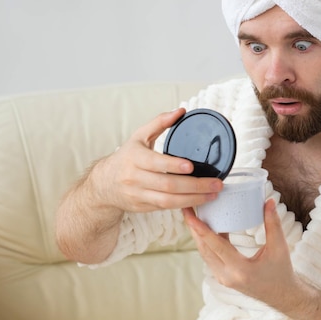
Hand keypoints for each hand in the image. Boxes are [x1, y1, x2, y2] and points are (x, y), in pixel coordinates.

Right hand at [91, 108, 223, 212]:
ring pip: (169, 201)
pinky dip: (185, 205)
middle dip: (195, 186)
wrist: (104, 184)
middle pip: (167, 185)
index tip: (191, 165)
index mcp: (135, 158)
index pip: (155, 163)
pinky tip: (200, 200)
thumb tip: (181, 111)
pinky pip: (166, 208)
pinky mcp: (143, 207)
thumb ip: (160, 122)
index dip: (173, 165)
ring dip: (194, 199)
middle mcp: (135, 178)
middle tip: (216, 183)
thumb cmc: (127, 157)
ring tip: (213, 194)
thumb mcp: (139, 137)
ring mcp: (139, 195)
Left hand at [185, 200, 320, 319]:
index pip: (215, 246)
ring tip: (194, 215)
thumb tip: (268, 201)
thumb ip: (273, 223)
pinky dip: (207, 242)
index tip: (191, 215)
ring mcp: (223, 278)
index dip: (201, 229)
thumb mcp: (279, 247)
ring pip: (204, 253)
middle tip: (188, 208)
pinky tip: (209, 227)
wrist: (282, 295)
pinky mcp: (223, 276)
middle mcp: (227, 275)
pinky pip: (210, 257)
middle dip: (194, 228)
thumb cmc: (281, 272)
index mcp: (240, 269)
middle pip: (204, 249)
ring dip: (198, 234)